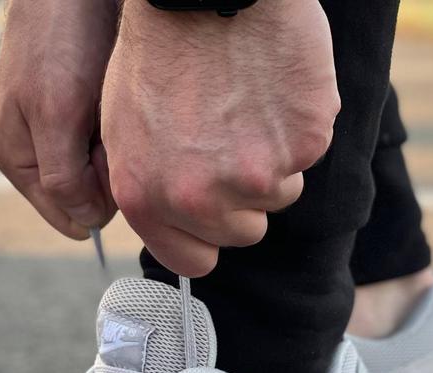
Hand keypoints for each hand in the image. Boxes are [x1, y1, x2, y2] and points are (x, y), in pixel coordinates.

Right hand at [0, 0, 118, 238]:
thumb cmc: (58, 39)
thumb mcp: (55, 115)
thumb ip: (63, 179)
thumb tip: (83, 225)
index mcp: (20, 164)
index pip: (71, 217)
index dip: (96, 195)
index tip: (100, 153)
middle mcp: (40, 156)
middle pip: (90, 197)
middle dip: (107, 169)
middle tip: (103, 122)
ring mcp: (63, 137)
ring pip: (106, 173)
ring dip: (116, 147)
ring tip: (106, 102)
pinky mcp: (84, 118)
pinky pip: (113, 144)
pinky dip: (121, 129)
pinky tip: (113, 97)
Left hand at [101, 0, 339, 274]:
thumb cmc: (159, 51)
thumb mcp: (124, 130)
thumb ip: (150, 191)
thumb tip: (177, 231)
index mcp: (147, 198)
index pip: (193, 262)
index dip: (207, 240)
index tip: (215, 217)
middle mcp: (198, 199)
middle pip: (242, 232)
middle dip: (242, 197)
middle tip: (231, 142)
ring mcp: (254, 175)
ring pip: (279, 195)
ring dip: (272, 162)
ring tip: (247, 107)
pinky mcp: (302, 144)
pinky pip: (308, 155)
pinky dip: (297, 127)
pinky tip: (272, 90)